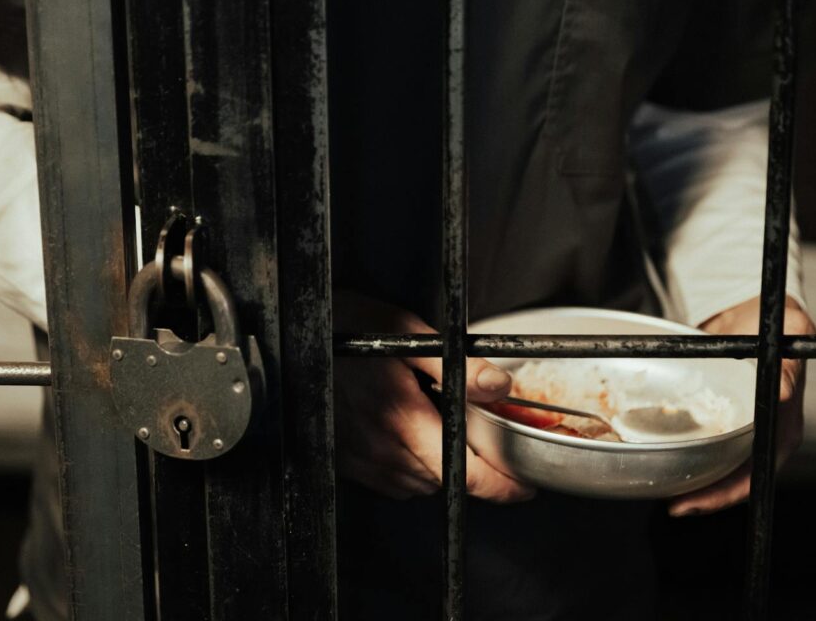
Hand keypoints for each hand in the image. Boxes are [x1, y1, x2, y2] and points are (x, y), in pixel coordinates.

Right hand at [334, 291, 534, 501]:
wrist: (293, 338)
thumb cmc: (345, 328)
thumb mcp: (405, 331)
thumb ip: (456, 364)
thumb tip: (498, 386)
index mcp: (403, 417)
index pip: (464, 473)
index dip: (501, 486)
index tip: (522, 485)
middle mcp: (382, 447)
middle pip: (446, 482)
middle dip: (472, 468)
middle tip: (481, 438)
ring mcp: (362, 460)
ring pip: (421, 485)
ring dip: (441, 468)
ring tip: (441, 431)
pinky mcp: (348, 464)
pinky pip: (393, 483)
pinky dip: (412, 469)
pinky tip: (410, 437)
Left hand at [668, 296, 815, 516]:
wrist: (758, 311)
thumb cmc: (779, 322)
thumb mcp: (790, 333)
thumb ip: (786, 364)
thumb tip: (781, 390)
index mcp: (783, 427)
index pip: (757, 475)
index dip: (727, 493)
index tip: (698, 501)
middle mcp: (764, 436)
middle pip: (734, 481)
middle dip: (705, 497)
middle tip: (675, 506)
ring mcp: (743, 432)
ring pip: (717, 468)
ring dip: (693, 483)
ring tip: (664, 492)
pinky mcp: (724, 420)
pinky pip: (706, 445)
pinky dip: (686, 456)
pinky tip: (662, 459)